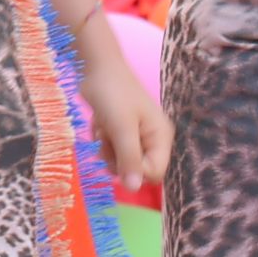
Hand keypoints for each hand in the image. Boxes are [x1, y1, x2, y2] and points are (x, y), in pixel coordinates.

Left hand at [78, 51, 172, 189]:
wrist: (96, 67)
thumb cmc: (112, 94)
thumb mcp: (121, 127)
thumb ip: (129, 158)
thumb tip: (134, 189)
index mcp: (161, 137)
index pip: (154, 173)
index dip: (135, 171)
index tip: (118, 156)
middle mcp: (153, 139)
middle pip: (137, 170)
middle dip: (119, 160)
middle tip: (107, 141)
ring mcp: (137, 136)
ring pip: (122, 162)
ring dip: (108, 151)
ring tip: (103, 130)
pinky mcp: (122, 132)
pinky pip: (113, 150)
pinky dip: (103, 142)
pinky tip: (100, 126)